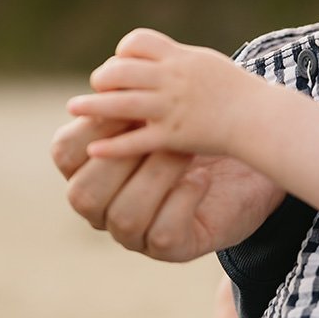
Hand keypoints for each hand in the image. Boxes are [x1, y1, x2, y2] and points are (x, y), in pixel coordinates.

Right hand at [51, 113, 283, 260]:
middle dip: (119, 159)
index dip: (89, 127)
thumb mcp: (168, 102)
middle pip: (83, 193)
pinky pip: (161, 234)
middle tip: (153, 128)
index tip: (127, 103)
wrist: (254, 155)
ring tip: (185, 150)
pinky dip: (181, 200)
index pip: (64, 152)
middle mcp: (106, 202)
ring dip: (155, 176)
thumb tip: (115, 71)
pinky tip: (201, 178)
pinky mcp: (170, 246)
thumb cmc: (200, 124)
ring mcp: (135, 230)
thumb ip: (136, 91)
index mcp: (93, 164)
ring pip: (122, 215)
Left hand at [68, 28, 255, 160]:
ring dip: (92, 106)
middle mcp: (172, 78)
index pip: (136, 42)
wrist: (259, 118)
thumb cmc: (236, 91)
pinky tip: (96, 149)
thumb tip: (153, 56)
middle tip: (97, 87)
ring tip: (74, 107)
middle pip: (121, 70)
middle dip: (103, 78)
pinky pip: (135, 141)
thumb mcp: (206, 62)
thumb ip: (177, 59)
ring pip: (120, 104)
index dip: (122, 53)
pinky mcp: (174, 136)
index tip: (120, 65)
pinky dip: (112, 146)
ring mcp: (171, 108)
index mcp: (180, 57)